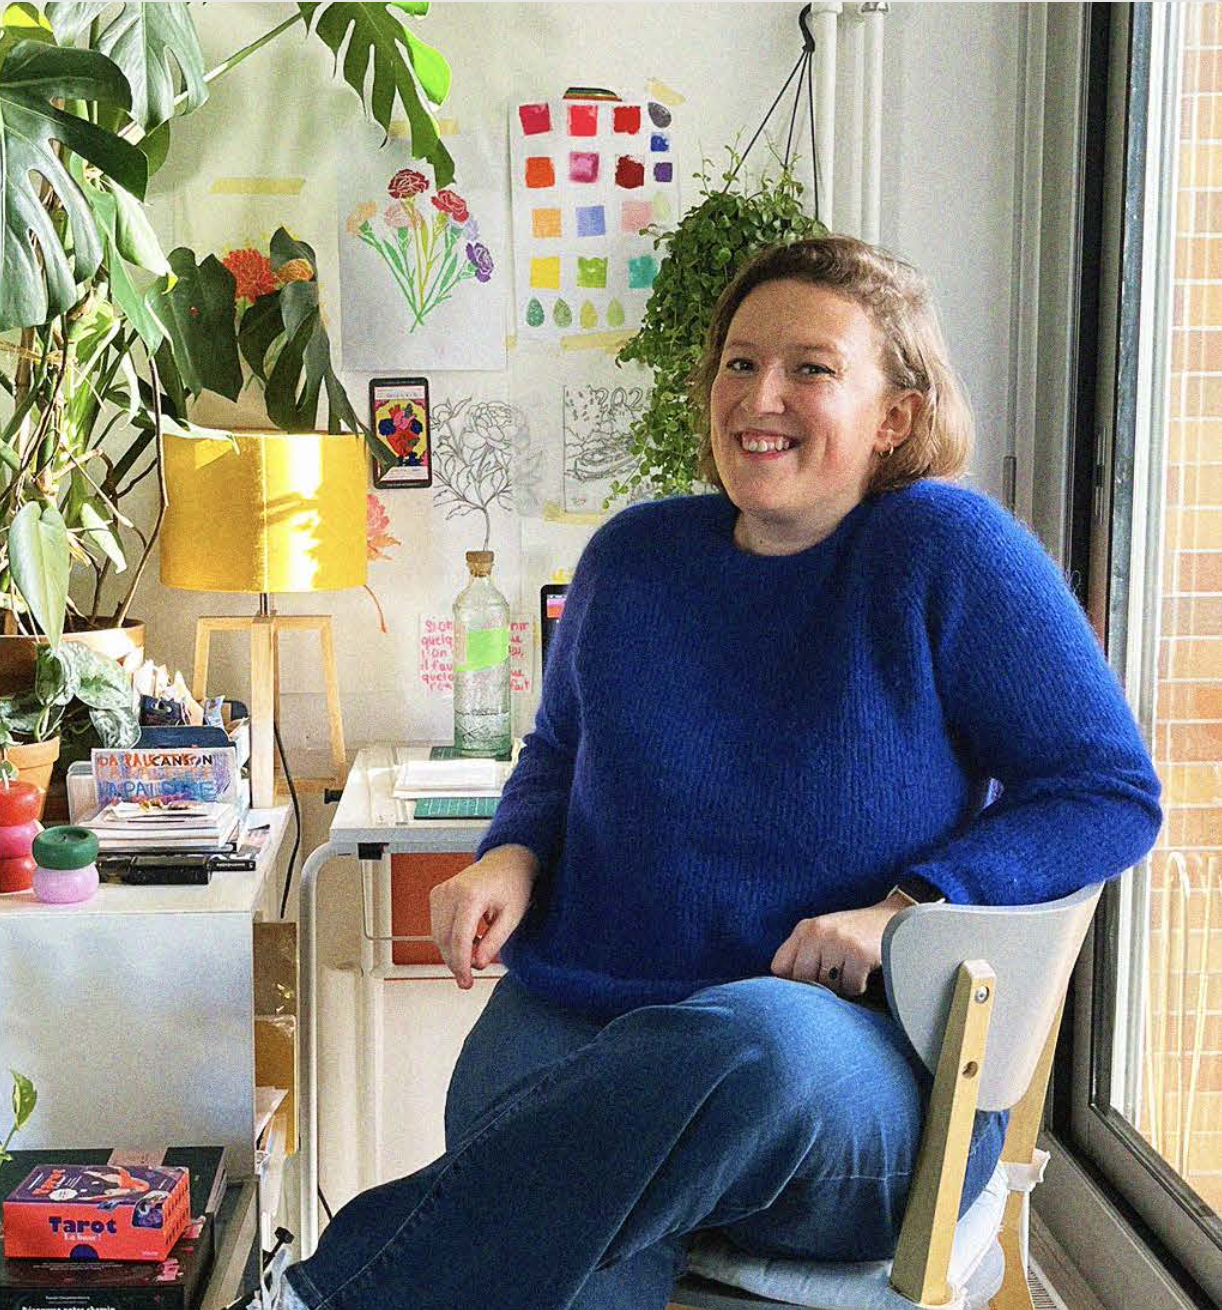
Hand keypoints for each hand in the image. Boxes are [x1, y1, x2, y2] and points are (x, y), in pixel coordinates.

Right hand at [429, 844, 538, 989]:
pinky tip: (469, 940)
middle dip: (456, 962)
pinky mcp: (437, 894)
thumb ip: (494, 942)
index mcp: (471, 895)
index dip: (461, 965)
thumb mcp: (512, 917)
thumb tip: (477, 964)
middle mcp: (451, 891)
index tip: (466, 982)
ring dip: (452, 952)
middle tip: (470, 976)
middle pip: (445, 940)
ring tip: (475, 953)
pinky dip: (449, 939)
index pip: (459, 939)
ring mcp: (441, 892)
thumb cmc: (512, 885)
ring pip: (437, 935)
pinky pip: (437, 926)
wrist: (506, 862)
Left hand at [770, 892, 910, 995]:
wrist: (895, 919)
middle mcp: (817, 932)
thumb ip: (801, 957)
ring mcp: (838, 942)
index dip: (792, 983)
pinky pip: (852, 987)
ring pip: (829, 987)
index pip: (779, 968)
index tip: (808, 984)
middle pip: (803, 981)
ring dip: (842, 986)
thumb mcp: (823, 937)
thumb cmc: (855, 936)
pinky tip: (865, 970)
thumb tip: (782, 993)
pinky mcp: (859, 953)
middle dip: (821, 986)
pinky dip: (859, 985)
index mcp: (805, 929)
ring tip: (851, 968)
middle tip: (837, 974)